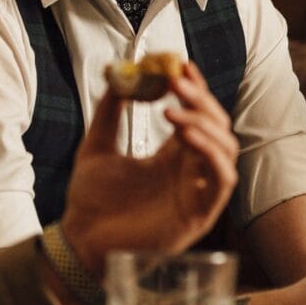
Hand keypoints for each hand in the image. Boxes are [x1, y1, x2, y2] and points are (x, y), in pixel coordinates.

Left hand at [61, 61, 238, 271]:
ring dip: (205, 124)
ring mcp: (198, 194)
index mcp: (172, 157)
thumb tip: (118, 73)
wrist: (79, 240)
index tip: (180, 64)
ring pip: (226, 149)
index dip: (195, 89)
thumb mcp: (96, 146)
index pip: (198, 116)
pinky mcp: (200, 216)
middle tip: (176, 80)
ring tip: (173, 112)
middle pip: (217, 126)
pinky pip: (223, 180)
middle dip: (201, 100)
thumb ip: (109, 112)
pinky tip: (186, 138)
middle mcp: (191, 172)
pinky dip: (211, 154)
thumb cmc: (90, 202)